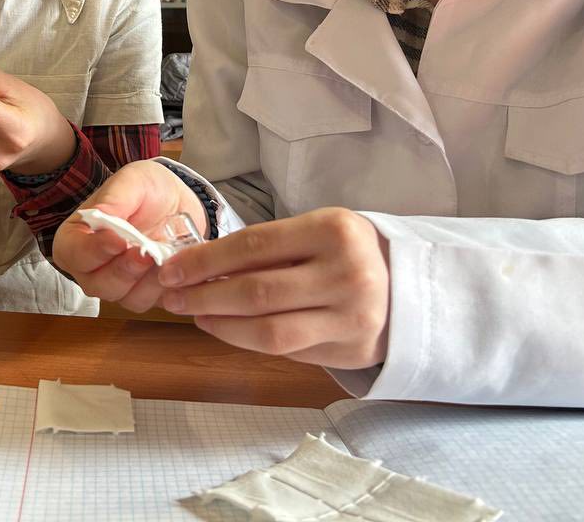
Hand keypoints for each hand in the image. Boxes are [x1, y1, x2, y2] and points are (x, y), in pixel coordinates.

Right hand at [52, 160, 207, 312]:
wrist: (178, 202)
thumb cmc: (147, 190)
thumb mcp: (132, 180)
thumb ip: (115, 198)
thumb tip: (100, 217)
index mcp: (76, 238)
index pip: (72, 253)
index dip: (94, 251)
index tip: (119, 240)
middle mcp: (91, 268)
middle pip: (96, 284)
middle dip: (124, 270)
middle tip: (146, 252)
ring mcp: (117, 286)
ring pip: (124, 298)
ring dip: (147, 280)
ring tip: (164, 256)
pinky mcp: (143, 295)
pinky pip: (150, 302)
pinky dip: (164, 288)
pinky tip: (175, 267)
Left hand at [157, 207, 389, 369]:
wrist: (412, 284)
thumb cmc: (349, 251)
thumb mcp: (317, 230)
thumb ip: (269, 247)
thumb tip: (200, 265)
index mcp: (333, 230)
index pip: (254, 245)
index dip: (205, 260)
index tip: (171, 268)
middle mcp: (345, 274)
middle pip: (257, 292)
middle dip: (204, 295)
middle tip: (172, 295)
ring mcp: (351, 318)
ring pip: (269, 332)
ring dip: (222, 325)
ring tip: (195, 314)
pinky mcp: (351, 352)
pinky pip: (288, 351)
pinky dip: (249, 341)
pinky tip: (227, 329)